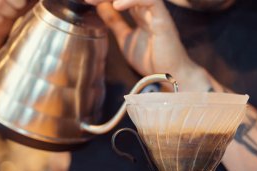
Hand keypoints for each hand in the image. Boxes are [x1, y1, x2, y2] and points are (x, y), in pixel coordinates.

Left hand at [85, 0, 210, 90]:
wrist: (170, 77)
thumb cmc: (152, 60)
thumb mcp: (125, 38)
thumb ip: (114, 22)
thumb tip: (100, 6)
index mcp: (140, 12)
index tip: (86, 1)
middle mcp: (148, 8)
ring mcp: (156, 13)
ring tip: (97, 0)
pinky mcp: (163, 20)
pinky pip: (151, 0)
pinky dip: (132, 0)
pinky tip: (117, 6)